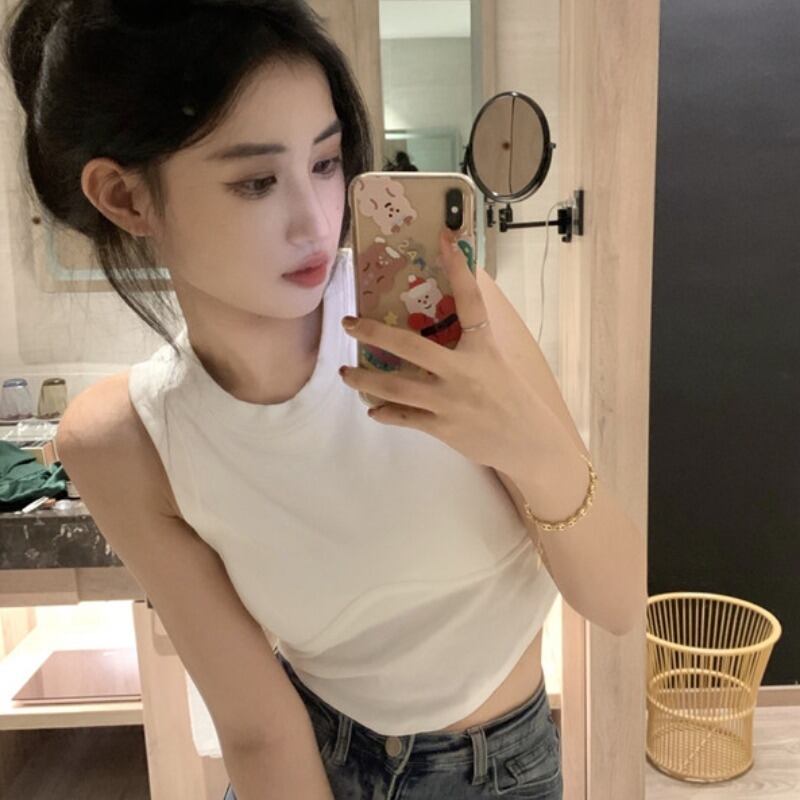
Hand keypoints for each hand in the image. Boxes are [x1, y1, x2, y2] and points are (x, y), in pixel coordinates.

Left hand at [339, 227, 561, 475]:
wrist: (530, 443)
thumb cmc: (512, 399)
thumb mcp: (496, 361)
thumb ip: (471, 342)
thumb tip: (441, 323)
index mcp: (482, 348)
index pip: (470, 301)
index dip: (458, 268)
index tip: (444, 238)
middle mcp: (463, 372)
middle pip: (410, 347)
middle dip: (374, 333)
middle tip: (348, 323)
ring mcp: (450, 402)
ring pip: (396, 387)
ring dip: (365, 379)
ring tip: (345, 372)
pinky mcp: (443, 428)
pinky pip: (405, 418)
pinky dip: (385, 413)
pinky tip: (372, 408)